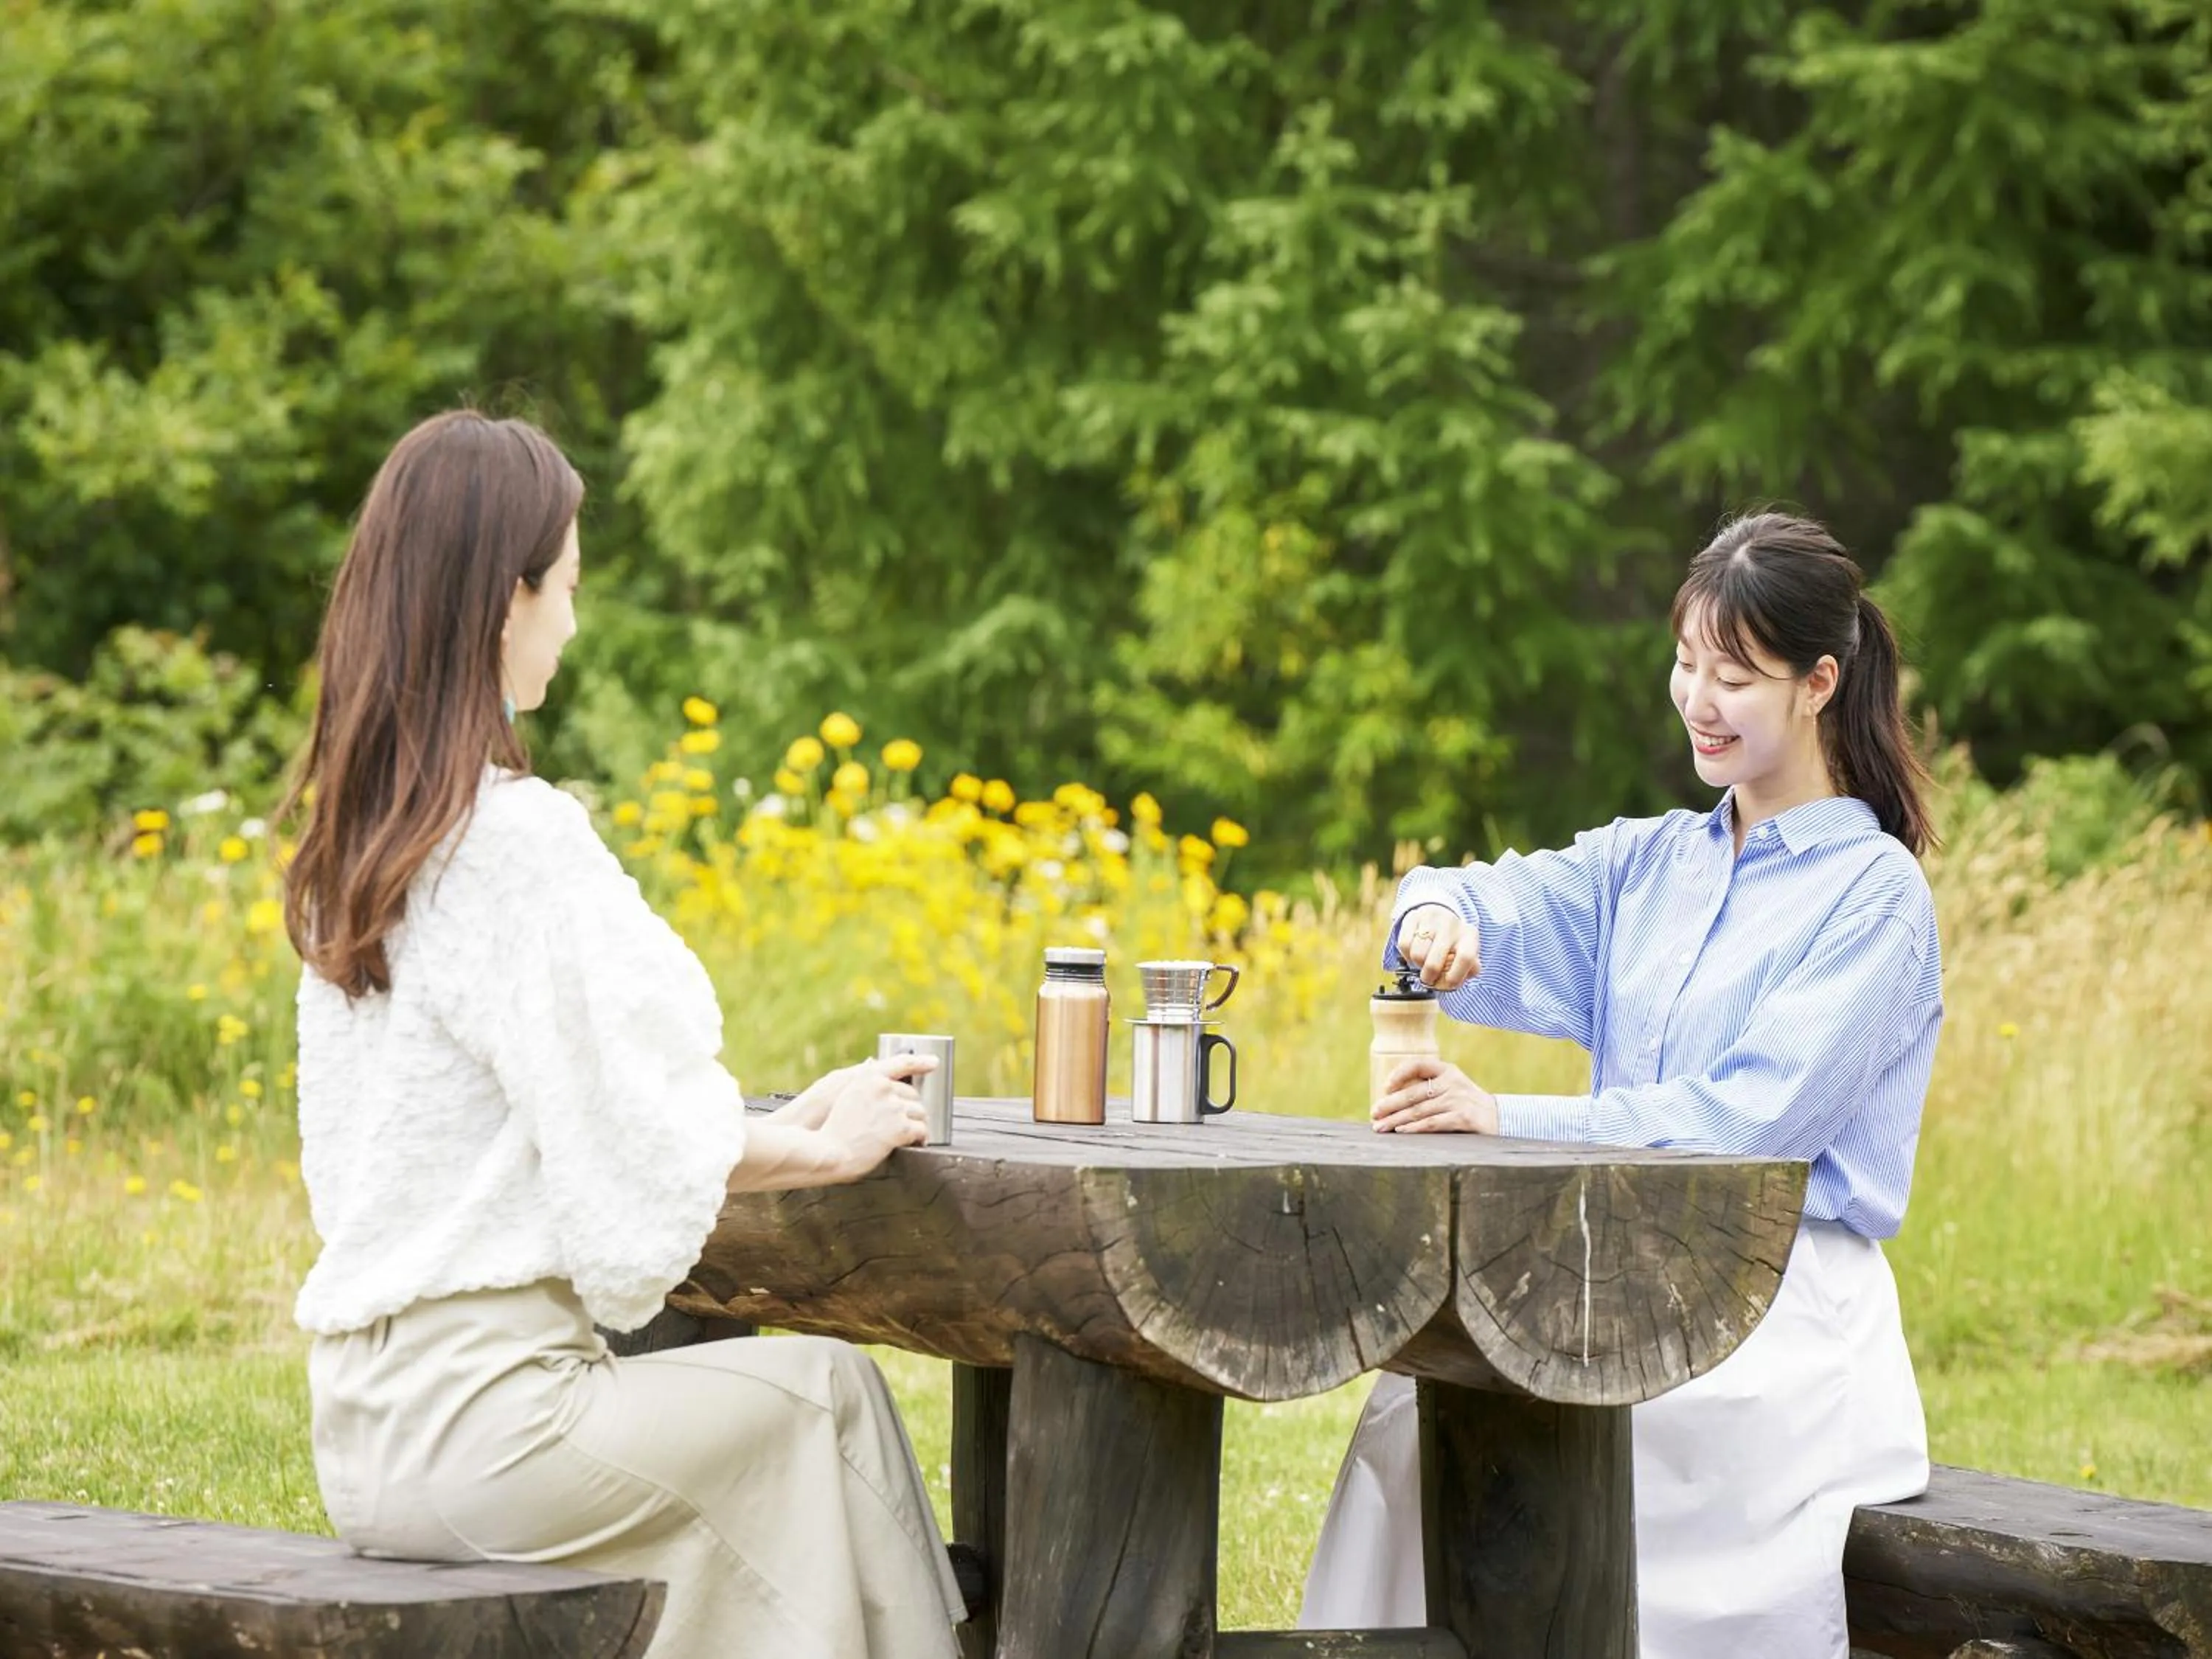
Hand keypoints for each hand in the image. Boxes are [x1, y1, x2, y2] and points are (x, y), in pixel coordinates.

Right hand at [769, 1050, 936, 1129]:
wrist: (827, 1151)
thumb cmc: (828, 1127)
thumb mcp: (836, 1091)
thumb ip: (861, 1080)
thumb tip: (872, 1064)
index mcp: (868, 1077)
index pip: (901, 1063)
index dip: (920, 1062)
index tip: (934, 1062)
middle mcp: (884, 1088)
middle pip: (912, 1094)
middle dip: (911, 1108)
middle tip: (908, 1121)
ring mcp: (893, 1107)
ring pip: (920, 1112)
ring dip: (916, 1124)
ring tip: (911, 1136)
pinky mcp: (900, 1128)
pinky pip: (921, 1130)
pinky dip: (921, 1138)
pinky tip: (916, 1144)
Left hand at [1372, 1057, 1497, 1134]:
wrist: (1500, 1119)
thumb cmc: (1468, 1105)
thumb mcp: (1452, 1088)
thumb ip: (1430, 1088)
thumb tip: (1392, 1098)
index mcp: (1448, 1071)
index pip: (1418, 1065)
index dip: (1399, 1073)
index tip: (1386, 1087)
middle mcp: (1452, 1082)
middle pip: (1413, 1094)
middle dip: (1390, 1105)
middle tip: (1374, 1113)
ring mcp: (1458, 1100)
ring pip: (1419, 1110)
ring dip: (1396, 1120)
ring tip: (1380, 1127)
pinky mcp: (1462, 1118)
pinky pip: (1432, 1123)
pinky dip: (1414, 1128)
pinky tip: (1401, 1131)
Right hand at [1398, 904, 1478, 990]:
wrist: (1439, 913)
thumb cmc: (1454, 940)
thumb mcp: (1468, 952)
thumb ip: (1470, 969)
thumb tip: (1459, 980)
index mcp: (1469, 935)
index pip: (1466, 958)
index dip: (1455, 976)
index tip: (1448, 983)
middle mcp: (1451, 925)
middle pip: (1434, 963)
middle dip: (1429, 977)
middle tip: (1429, 978)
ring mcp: (1431, 920)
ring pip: (1417, 955)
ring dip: (1418, 964)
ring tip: (1423, 961)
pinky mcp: (1413, 917)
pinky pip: (1404, 945)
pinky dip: (1407, 954)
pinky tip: (1414, 952)